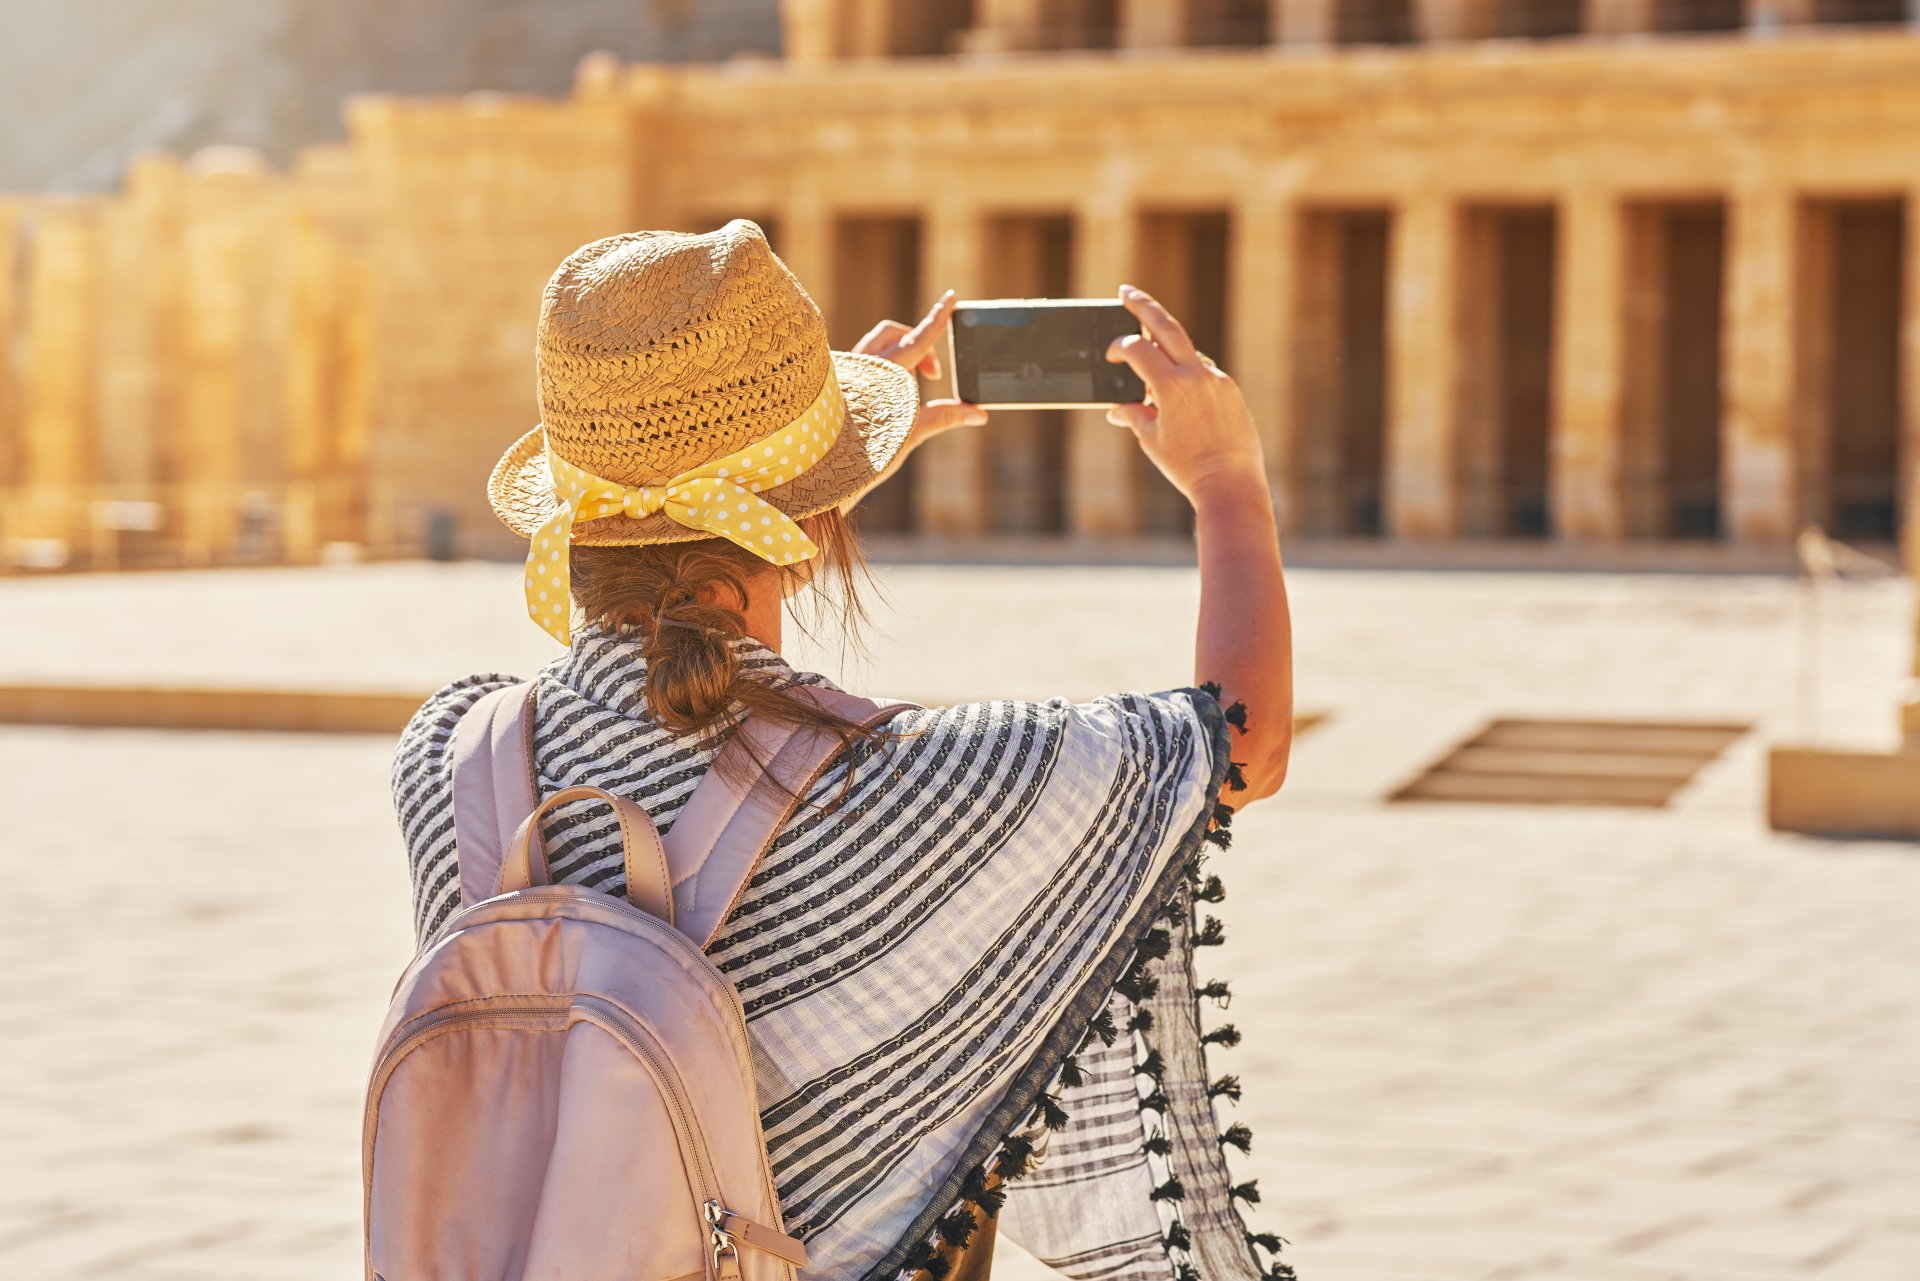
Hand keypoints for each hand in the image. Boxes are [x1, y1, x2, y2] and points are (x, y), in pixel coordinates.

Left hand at [840, 290, 986, 510]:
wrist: (824, 468)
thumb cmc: (867, 454)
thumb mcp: (911, 434)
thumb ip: (944, 417)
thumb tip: (979, 414)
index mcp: (884, 374)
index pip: (918, 338)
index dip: (937, 317)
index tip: (949, 296)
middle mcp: (862, 365)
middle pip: (895, 333)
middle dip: (919, 346)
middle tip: (934, 376)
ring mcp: (847, 369)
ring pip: (876, 343)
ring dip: (899, 355)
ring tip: (908, 386)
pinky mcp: (838, 378)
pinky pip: (862, 357)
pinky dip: (880, 366)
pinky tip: (882, 393)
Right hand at [1104, 285, 1265, 506]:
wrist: (1230, 483)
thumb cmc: (1187, 466)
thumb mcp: (1151, 440)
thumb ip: (1132, 415)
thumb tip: (1116, 408)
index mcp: (1171, 386)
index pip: (1138, 349)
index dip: (1119, 348)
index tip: (1111, 356)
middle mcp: (1196, 375)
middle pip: (1166, 326)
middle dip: (1143, 306)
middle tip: (1126, 291)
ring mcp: (1217, 380)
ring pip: (1187, 351)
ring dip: (1167, 351)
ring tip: (1151, 368)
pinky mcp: (1229, 390)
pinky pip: (1204, 372)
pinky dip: (1187, 375)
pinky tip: (1179, 394)